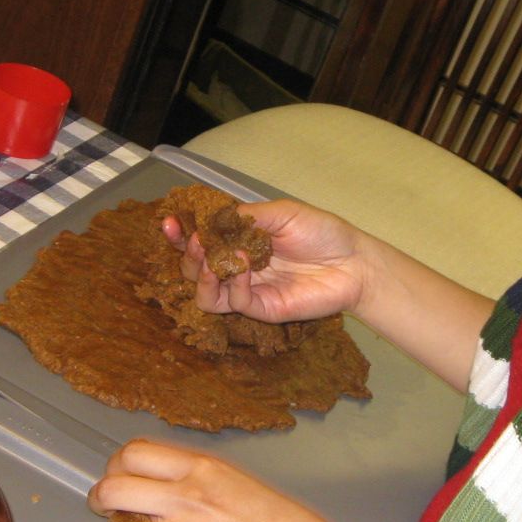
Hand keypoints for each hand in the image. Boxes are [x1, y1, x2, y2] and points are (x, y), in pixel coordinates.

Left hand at [88, 438, 349, 521]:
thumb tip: (156, 487)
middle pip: (113, 487)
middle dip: (101, 500)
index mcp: (201, 467)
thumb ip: (194, 481)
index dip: (117, 467)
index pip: (134, 453)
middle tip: (109, 511)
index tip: (122, 479)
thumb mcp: (235, 482)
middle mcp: (187, 495)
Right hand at [161, 198, 367, 323]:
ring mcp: (249, 290)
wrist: (353, 262)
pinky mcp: (261, 308)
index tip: (168, 223)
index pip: (201, 242)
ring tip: (212, 259)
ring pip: (204, 294)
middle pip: (194, 269)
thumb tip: (212, 224)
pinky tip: (244, 266)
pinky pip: (231, 302)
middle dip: (187, 255)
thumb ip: (246, 217)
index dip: (180, 236)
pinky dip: (231, 284)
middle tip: (196, 242)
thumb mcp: (280, 213)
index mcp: (240, 242)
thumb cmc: (322, 233)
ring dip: (200, 275)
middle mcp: (239, 267)